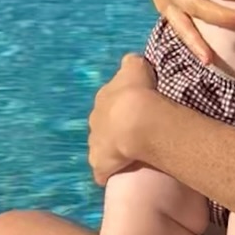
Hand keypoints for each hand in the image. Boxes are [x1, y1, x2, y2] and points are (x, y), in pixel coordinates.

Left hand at [88, 55, 156, 184]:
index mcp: (104, 97)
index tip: (136, 108)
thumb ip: (132, 63)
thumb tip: (132, 62)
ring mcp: (95, 142)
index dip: (123, 104)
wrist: (135, 119)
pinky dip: (109, 171)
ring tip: (131, 153)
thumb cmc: (139, 91)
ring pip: (102, 145)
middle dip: (115, 126)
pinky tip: (122, 172)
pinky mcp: (99, 164)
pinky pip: (103, 169)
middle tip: (135, 131)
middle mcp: (95, 118)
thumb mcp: (136, 66)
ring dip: (113, 148)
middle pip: (104, 122)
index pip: (110, 99)